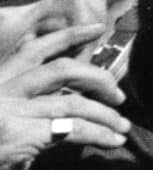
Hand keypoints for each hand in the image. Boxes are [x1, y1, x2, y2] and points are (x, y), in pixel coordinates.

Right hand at [1, 23, 130, 169]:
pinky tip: (114, 141)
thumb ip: (20, 95)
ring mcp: (11, 110)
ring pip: (74, 103)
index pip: (34, 49)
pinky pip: (73, 130)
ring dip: (106, 115)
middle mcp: (3, 89)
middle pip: (62, 70)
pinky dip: (100, 134)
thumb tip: (63, 93)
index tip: (97, 28)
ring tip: (123, 125)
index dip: (68, 35)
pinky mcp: (20, 134)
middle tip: (119, 96)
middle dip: (98, 79)